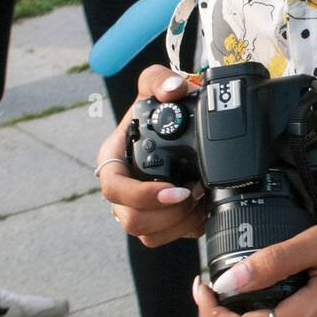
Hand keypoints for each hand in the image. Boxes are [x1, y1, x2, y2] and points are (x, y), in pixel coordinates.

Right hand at [96, 65, 206, 246]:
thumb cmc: (158, 107)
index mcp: (113, 160)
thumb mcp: (154, 85)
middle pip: (131, 220)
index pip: (114, 189)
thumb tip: (172, 88)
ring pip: (149, 235)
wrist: (176, 122)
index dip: (142, 196)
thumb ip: (159, 79)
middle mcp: (121, 189)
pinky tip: (203, 209)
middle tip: (196, 192)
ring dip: (179, 222)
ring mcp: (137, 207)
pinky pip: (167, 237)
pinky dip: (188, 228)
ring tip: (202, 199)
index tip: (175, 189)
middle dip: (167, 213)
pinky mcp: (158, 220)